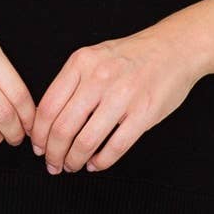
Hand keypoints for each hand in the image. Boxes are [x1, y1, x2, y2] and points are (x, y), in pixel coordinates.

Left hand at [30, 24, 213, 173]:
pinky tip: (96, 163)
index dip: (38, 134)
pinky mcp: (144, 113)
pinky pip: (115, 147)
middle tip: (53, 164)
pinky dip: (101, 162)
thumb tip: (46, 119)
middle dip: (53, 154)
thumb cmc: (133, 55)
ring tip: (73, 165)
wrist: (175, 48)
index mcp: (81, 62)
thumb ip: (72, 82)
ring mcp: (123, 96)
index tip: (38, 147)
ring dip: (74, 160)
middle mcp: (99, 78)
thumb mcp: (95, 56)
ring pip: (86, 141)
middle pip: (62, 128)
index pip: (47, 107)